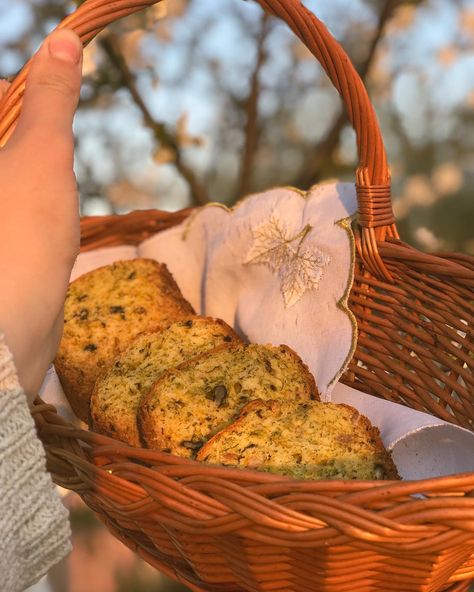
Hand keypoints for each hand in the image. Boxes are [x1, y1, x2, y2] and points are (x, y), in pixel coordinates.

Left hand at [0, 29, 82, 403]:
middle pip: (0, 136)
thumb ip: (52, 99)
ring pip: (7, 172)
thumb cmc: (21, 235)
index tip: (49, 109)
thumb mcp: (42, 155)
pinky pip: (10, 205)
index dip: (17, 95)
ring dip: (32, 172)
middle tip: (50, 158)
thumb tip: (63, 40)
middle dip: (27, 137)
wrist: (10, 327)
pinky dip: (31, 202)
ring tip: (47, 196)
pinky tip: (44, 223)